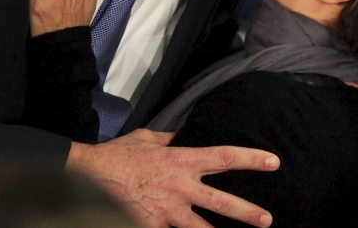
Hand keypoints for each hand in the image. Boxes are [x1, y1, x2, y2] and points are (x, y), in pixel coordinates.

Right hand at [67, 129, 279, 227]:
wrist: (84, 177)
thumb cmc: (117, 156)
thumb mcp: (147, 139)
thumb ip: (170, 140)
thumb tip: (182, 138)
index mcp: (182, 160)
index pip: (224, 157)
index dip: (251, 159)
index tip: (273, 161)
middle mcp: (179, 187)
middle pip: (221, 201)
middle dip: (247, 212)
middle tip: (266, 220)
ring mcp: (166, 211)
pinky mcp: (151, 226)